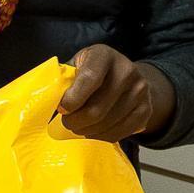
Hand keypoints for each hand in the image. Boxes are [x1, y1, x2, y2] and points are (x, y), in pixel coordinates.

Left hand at [58, 45, 173, 141]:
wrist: (128, 76)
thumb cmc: (93, 72)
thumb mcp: (79, 66)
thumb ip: (65, 80)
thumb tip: (47, 101)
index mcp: (104, 56)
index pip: (89, 79)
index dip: (72, 99)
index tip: (62, 109)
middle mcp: (127, 70)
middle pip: (97, 109)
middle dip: (76, 122)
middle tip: (67, 123)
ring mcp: (140, 91)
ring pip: (107, 124)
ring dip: (87, 131)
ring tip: (79, 127)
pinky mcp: (146, 110)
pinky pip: (119, 133)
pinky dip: (101, 137)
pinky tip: (94, 131)